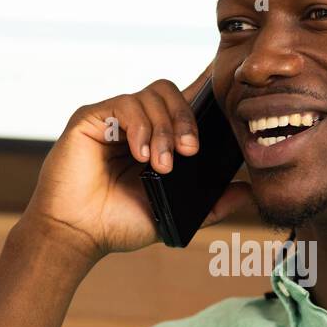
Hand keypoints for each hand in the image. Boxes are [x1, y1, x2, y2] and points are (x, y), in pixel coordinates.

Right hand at [22, 63, 254, 260]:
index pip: (184, 103)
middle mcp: (136, 123)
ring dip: (163, 130)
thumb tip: (248, 192)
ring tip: (159, 165)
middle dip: (186, 120)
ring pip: (150, 97)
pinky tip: (141, 155)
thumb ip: (212, 204)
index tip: (227, 94)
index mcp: (156, 138)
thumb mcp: (175, 213)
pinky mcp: (90, 118)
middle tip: (189, 152)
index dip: (205, 91)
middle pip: (171, 92)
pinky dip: (139, 128)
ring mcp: (112, 118)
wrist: (78, 235)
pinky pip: (124, 105)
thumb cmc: (118, 224)